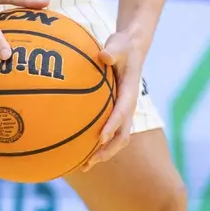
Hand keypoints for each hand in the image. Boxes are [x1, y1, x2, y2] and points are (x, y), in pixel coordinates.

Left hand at [80, 26, 150, 169]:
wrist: (132, 49)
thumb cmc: (123, 46)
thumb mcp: (119, 44)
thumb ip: (112, 51)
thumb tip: (103, 55)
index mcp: (130, 93)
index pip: (122, 113)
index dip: (113, 125)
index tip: (101, 137)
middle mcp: (128, 107)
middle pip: (122, 136)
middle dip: (107, 150)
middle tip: (90, 161)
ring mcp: (122, 112)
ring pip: (116, 138)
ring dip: (103, 153)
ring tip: (83, 166)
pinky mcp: (115, 112)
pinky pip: (107, 132)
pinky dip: (96, 144)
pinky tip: (77, 149)